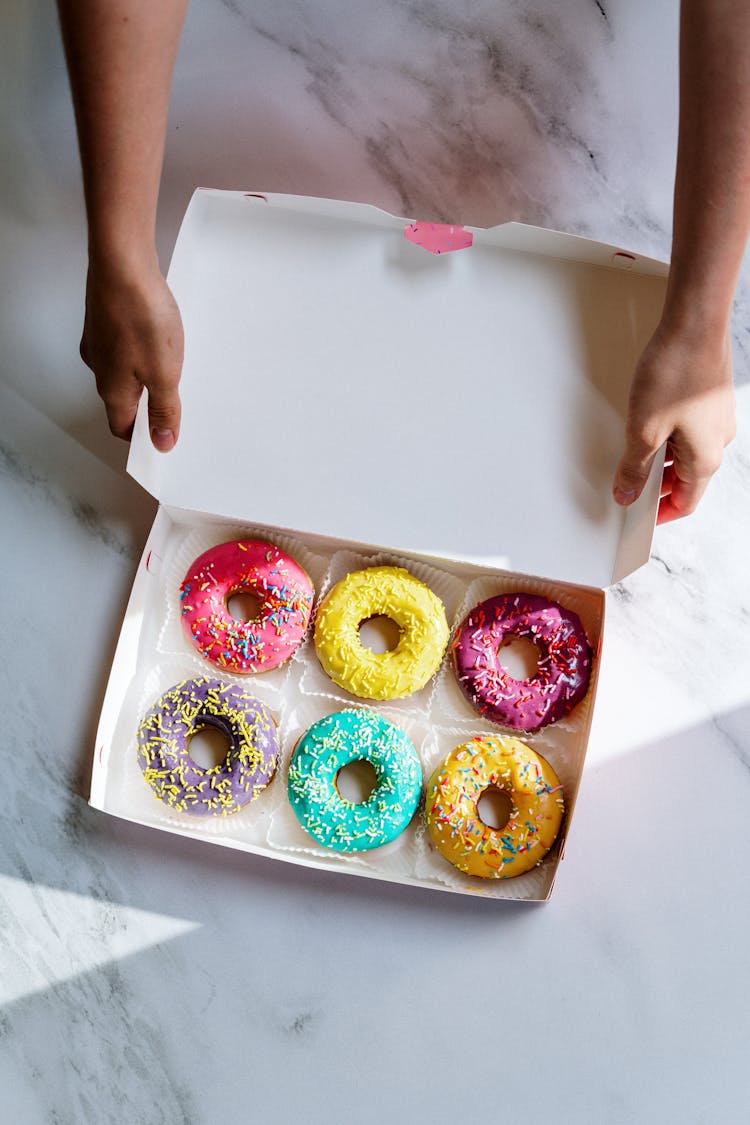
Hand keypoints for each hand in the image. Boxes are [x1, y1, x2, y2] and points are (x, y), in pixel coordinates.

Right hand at [80, 259, 183, 450]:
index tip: (162, 439)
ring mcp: (99, 341)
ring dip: (146, 375)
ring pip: (123, 371)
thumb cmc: (140, 316)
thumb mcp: (164, 375)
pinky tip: (157, 337)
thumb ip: (164, 410)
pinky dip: (141, 350)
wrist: (122, 263)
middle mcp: (99, 367)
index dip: (142, 437)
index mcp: (112, 390)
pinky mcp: (105, 319)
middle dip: (149, 405)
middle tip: (174, 403)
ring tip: (171, 366)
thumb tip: (162, 442)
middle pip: (123, 400)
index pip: (122, 427)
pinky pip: (123, 346)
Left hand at [612, 319, 735, 522]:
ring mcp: (716, 419)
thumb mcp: (643, 430)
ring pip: (685, 452)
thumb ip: (634, 468)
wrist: (695, 324)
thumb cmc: (675, 373)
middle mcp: (718, 442)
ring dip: (659, 458)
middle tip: (627, 483)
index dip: (660, 514)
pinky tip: (647, 421)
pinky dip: (667, 435)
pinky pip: (688, 429)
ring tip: (631, 450)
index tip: (638, 516)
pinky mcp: (710, 399)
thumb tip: (627, 494)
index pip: (686, 502)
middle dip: (656, 485)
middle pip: (685, 479)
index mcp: (705, 459)